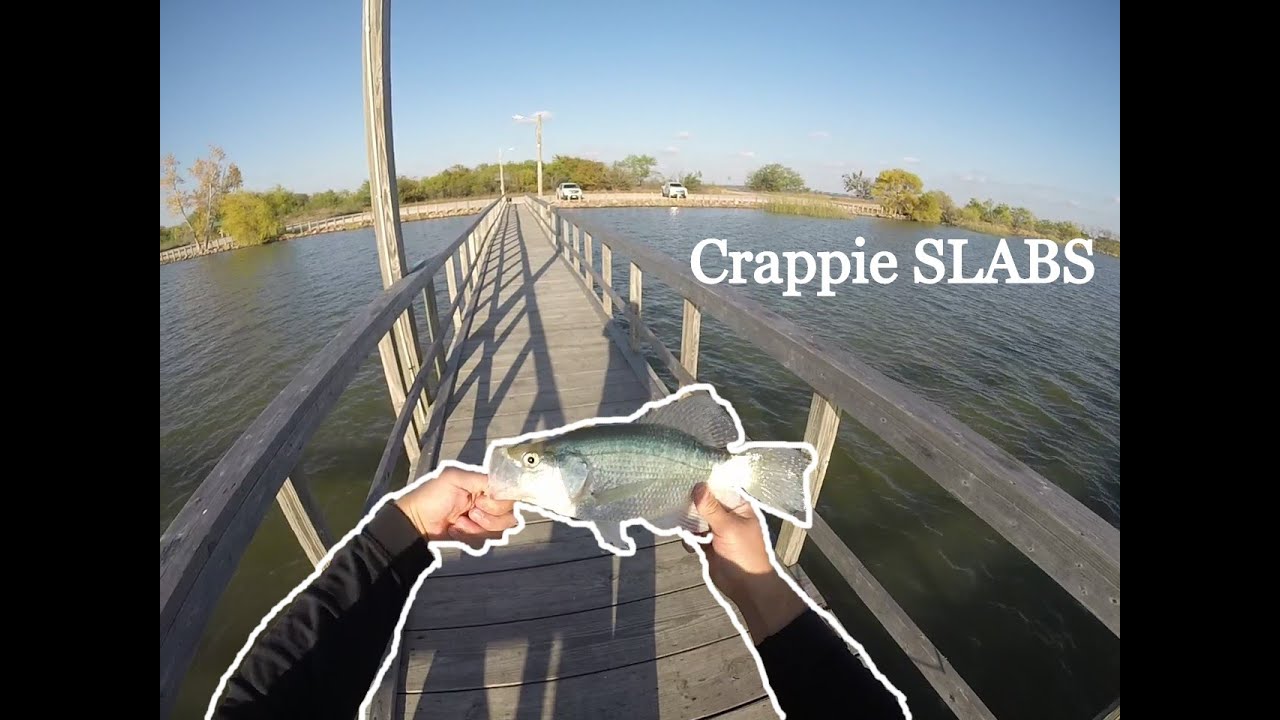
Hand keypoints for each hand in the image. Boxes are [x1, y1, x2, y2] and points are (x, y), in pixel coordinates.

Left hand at [394, 467, 518, 548]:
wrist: (415, 522)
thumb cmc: (431, 497)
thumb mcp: (455, 478)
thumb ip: (481, 479)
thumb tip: (504, 485)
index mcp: (484, 485)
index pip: (509, 494)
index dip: (499, 501)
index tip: (482, 501)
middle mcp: (487, 502)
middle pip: (508, 514)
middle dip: (488, 516)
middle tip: (470, 511)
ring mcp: (482, 520)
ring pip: (499, 530)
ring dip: (478, 528)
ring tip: (460, 521)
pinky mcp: (475, 535)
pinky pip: (485, 541)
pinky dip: (469, 537)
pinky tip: (456, 529)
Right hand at [689, 482, 806, 642]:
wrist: (747, 587)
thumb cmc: (745, 554)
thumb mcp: (729, 527)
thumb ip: (711, 507)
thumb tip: (698, 486)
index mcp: (740, 505)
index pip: (721, 485)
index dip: (705, 480)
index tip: (685, 473)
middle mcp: (728, 512)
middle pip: (705, 499)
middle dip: (692, 501)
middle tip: (676, 498)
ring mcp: (716, 527)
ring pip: (696, 516)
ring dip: (688, 520)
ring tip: (685, 525)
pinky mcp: (706, 541)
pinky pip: (692, 532)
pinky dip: (688, 536)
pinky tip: (692, 544)